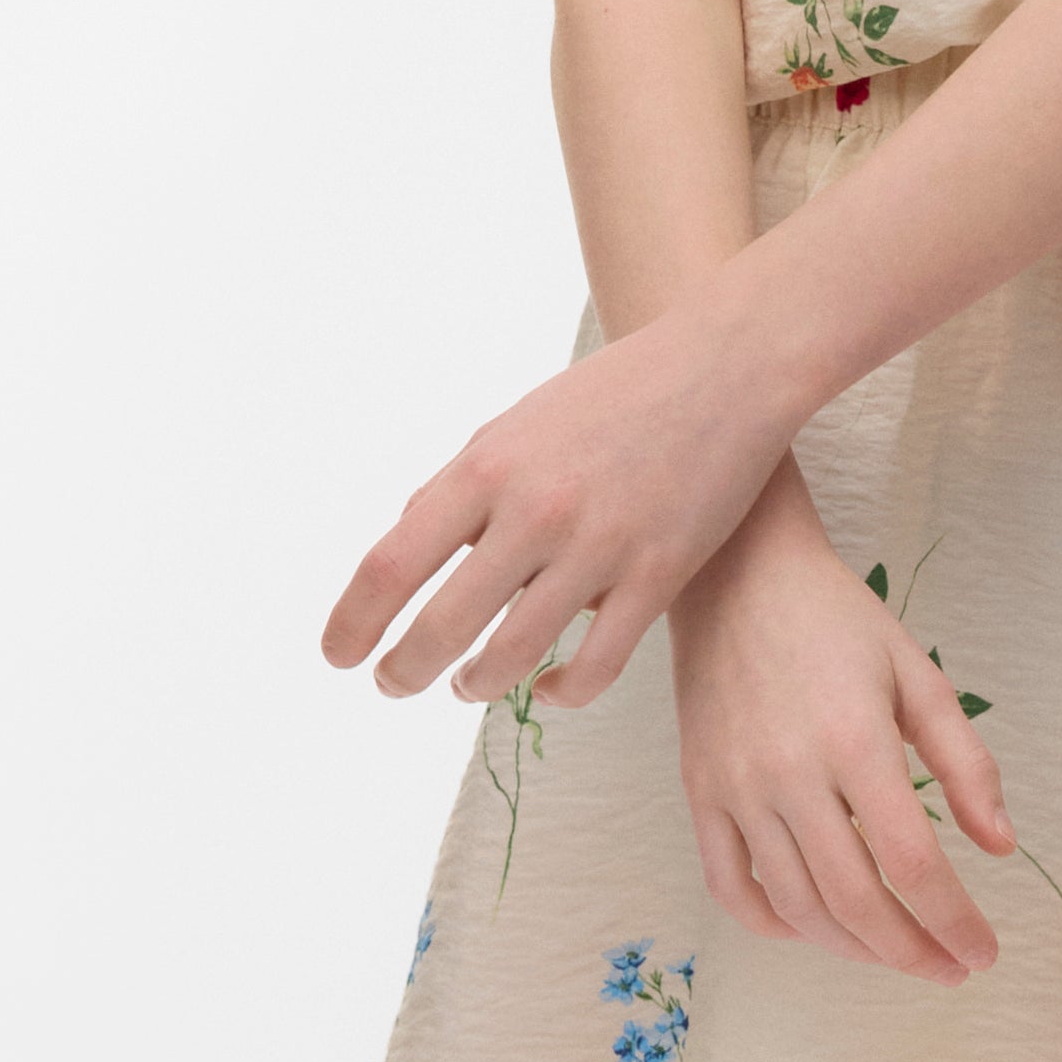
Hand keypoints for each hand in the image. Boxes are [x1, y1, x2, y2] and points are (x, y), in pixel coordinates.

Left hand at [326, 306, 793, 709]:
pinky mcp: (658, 578)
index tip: (338, 653)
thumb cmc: (613, 395)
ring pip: (514, 656)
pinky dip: (559, 692)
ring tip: (466, 685)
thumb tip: (407, 544)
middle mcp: (535, 513)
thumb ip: (459, 486)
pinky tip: (546, 688)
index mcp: (487, 469)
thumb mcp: (515, 425)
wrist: (724, 370)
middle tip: (392, 684)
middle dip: (404, 670)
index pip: (391, 566)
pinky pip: (595, 667)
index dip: (352, 623)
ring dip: (475, 684)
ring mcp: (599, 549)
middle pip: (442, 626)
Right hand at [664, 487, 1012, 978]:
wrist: (739, 574)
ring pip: (796, 905)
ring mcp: (736, 788)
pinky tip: (816, 929)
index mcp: (856, 742)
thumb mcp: (919, 676)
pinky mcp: (700, 791)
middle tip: (950, 969)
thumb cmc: (839, 620)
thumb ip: (967, 764)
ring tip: (896, 954)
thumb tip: (1000, 848)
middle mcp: (790, 774)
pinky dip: (774, 925)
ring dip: (853, 948)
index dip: (955, 922)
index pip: (914, 864)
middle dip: (912, 952)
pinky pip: (730, 885)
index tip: (984, 951)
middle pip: (856, 901)